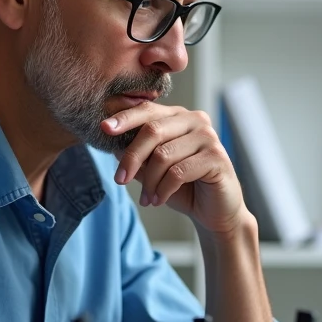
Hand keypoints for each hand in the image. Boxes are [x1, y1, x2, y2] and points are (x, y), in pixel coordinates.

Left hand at [102, 102, 245, 234]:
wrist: (214, 211)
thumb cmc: (184, 187)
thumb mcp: (154, 169)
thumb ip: (137, 154)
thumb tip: (112, 144)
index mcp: (179, 116)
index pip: (148, 110)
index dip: (125, 118)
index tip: (104, 129)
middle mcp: (196, 120)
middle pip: (152, 131)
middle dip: (131, 157)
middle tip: (120, 180)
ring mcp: (209, 137)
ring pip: (163, 155)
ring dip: (149, 182)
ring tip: (147, 198)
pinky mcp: (217, 157)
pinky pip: (178, 172)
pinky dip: (163, 189)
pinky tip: (159, 200)